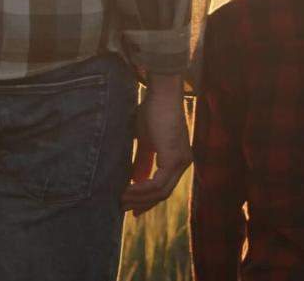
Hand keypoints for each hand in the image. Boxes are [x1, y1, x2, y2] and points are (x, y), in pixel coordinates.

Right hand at [121, 72, 191, 215]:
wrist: (161, 94)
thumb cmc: (152, 112)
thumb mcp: (145, 142)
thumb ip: (142, 161)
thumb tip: (134, 180)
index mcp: (178, 160)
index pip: (164, 188)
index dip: (147, 200)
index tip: (131, 208)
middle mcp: (183, 164)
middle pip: (163, 194)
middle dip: (142, 203)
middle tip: (122, 209)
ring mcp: (181, 162)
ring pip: (161, 192)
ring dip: (139, 198)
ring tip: (120, 199)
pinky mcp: (174, 159)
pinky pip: (158, 183)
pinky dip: (141, 189)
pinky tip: (126, 189)